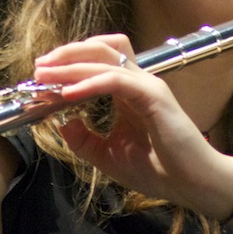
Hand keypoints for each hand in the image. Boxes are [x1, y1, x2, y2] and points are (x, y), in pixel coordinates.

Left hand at [34, 34, 232, 215]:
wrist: (193, 185)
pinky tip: (69, 93)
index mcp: (126, 90)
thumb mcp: (107, 154)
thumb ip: (83, 139)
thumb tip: (60, 122)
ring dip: (72, 63)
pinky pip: (116, 80)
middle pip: (100, 47)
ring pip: (106, 58)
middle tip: (40, 66)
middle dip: (66, 52)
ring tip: (46, 73)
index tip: (41, 76)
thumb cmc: (157, 169)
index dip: (67, 63)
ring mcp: (146, 84)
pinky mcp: (153, 95)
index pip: (96, 61)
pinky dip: (90, 83)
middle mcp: (137, 80)